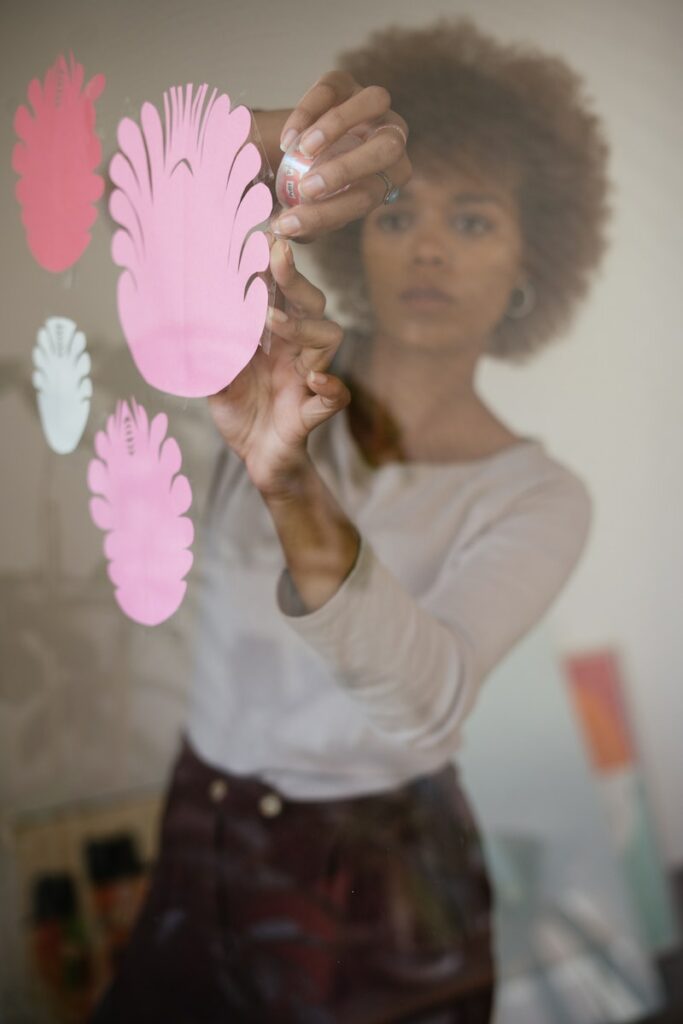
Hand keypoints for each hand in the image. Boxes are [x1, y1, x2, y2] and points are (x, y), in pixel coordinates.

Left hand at [207, 238, 348, 497]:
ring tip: (273, 324)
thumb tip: (185, 309)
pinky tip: (314, 380)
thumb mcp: (213, 376)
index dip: (274, 267)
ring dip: (302, 327)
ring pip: (328, 338)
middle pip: (312, 303)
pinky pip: (336, 395)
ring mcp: (308, 379)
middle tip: (276, 255)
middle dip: (295, 279)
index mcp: (273, 338)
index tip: (261, 236)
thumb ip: (208, 346)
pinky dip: (330, 386)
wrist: (258, 461)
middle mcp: (296, 351)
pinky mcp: (315, 412)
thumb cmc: (241, 414)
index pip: (280, 294)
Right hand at [271, 70, 411, 241]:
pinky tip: (287, 139)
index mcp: (386, 177)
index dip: (329, 213)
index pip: (367, 195)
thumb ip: (305, 223)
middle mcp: (389, 138)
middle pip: (388, 148)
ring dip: (337, 127)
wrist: (296, 151)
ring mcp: (371, 106)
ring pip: (375, 101)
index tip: (290, 223)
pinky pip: (333, 88)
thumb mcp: (309, 209)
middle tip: (305, 187)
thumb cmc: (308, 186)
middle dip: (346, 170)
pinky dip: (308, 111)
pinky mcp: (344, 82)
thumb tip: (287, 232)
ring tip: (301, 151)